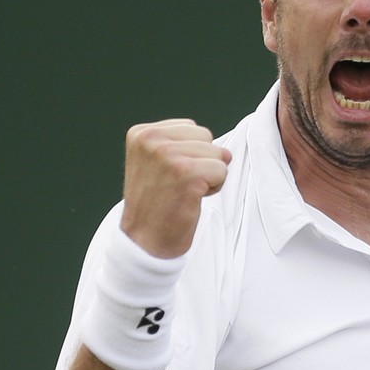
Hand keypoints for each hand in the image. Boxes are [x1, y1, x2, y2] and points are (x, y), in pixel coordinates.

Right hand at [119, 119, 230, 258]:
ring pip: (217, 153)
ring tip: (184, 191)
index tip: (168, 175)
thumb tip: (227, 152)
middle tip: (177, 185)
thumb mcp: (155, 161)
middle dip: (201, 162)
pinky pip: (222, 171)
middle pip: (206, 137)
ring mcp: (168, 155)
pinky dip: (214, 187)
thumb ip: (181, 143)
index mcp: (142, 133)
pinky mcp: (188, 174)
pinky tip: (192, 199)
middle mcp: (152, 140)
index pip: (192, 128)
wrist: (144, 241)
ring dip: (208, 176)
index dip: (189, 154)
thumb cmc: (157, 202)